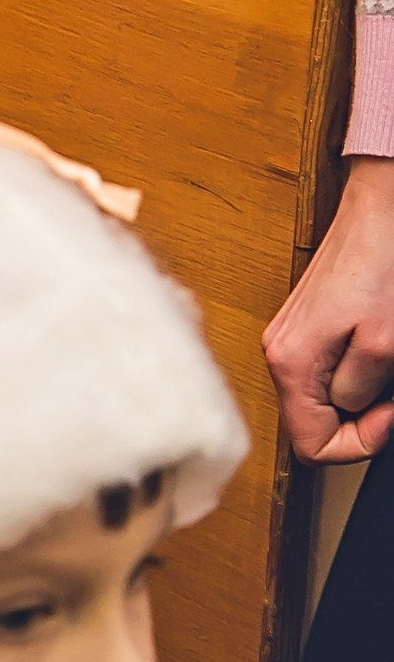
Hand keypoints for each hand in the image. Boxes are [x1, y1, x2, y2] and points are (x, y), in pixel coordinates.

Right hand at [265, 156, 393, 462]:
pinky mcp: (302, 329)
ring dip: (356, 396)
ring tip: (385, 372)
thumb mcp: (382, 345)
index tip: (387, 418)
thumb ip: (358, 390)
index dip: (357, 444)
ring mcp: (287, 340)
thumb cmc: (379, 269)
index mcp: (290, 363)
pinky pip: (322, 373)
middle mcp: (279, 354)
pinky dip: (351, 374)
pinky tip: (372, 354)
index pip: (310, 444)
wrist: (376, 217)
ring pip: (318, 399)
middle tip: (391, 399)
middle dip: (358, 421)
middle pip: (311, 423)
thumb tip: (349, 408)